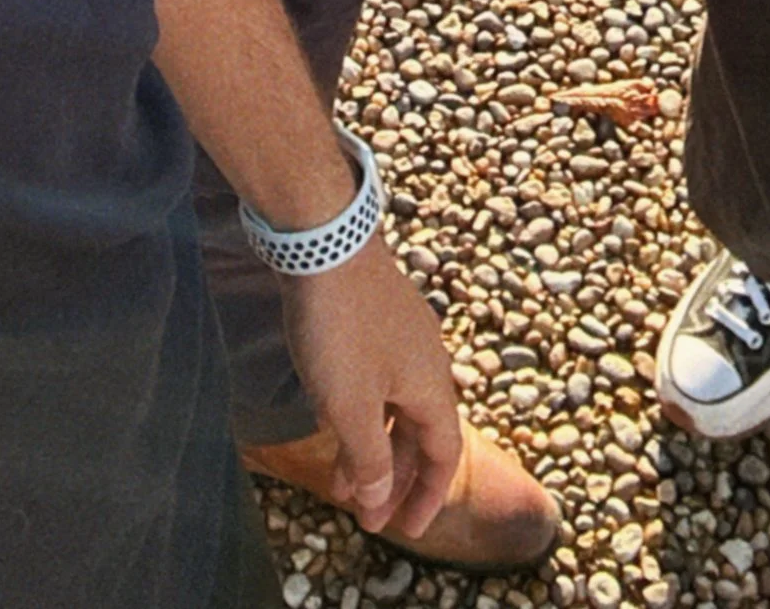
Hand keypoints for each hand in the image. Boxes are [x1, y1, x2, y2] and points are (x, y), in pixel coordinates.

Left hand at [280, 234, 462, 542]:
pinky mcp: (379, 313)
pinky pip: (381, 378)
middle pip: (420, 433)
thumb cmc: (341, 326)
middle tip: (366, 513)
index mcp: (432, 386)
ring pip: (396, 405)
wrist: (325, 238)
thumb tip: (379, 499)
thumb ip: (369, 458)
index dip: (427, 496)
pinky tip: (334, 416)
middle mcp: (428, 359)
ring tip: (340, 479)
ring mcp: (404, 333)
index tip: (409, 530)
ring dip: (374, 446)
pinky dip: (365, 410)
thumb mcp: (351, 407)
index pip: (443, 455)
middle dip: (393, 478)